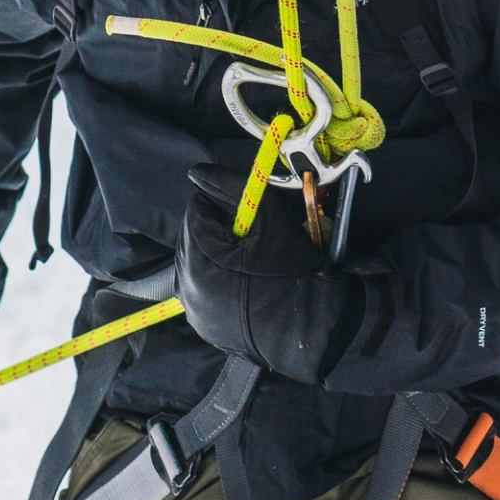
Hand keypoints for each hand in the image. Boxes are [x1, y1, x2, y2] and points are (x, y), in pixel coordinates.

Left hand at [175, 166, 370, 383]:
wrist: (312, 327)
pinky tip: (244, 281)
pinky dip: (217, 280)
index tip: (248, 214)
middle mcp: (187, 287)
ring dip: (215, 253)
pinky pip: (202, 290)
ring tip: (250, 259)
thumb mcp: (267, 218)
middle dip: (216, 230)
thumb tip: (197, 172)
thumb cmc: (293, 269)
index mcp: (198, 258)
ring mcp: (194, 311)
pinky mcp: (204, 327)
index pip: (195, 210)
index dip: (222, 205)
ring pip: (195, 263)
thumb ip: (229, 188)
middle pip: (192, 237)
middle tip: (251, 236)